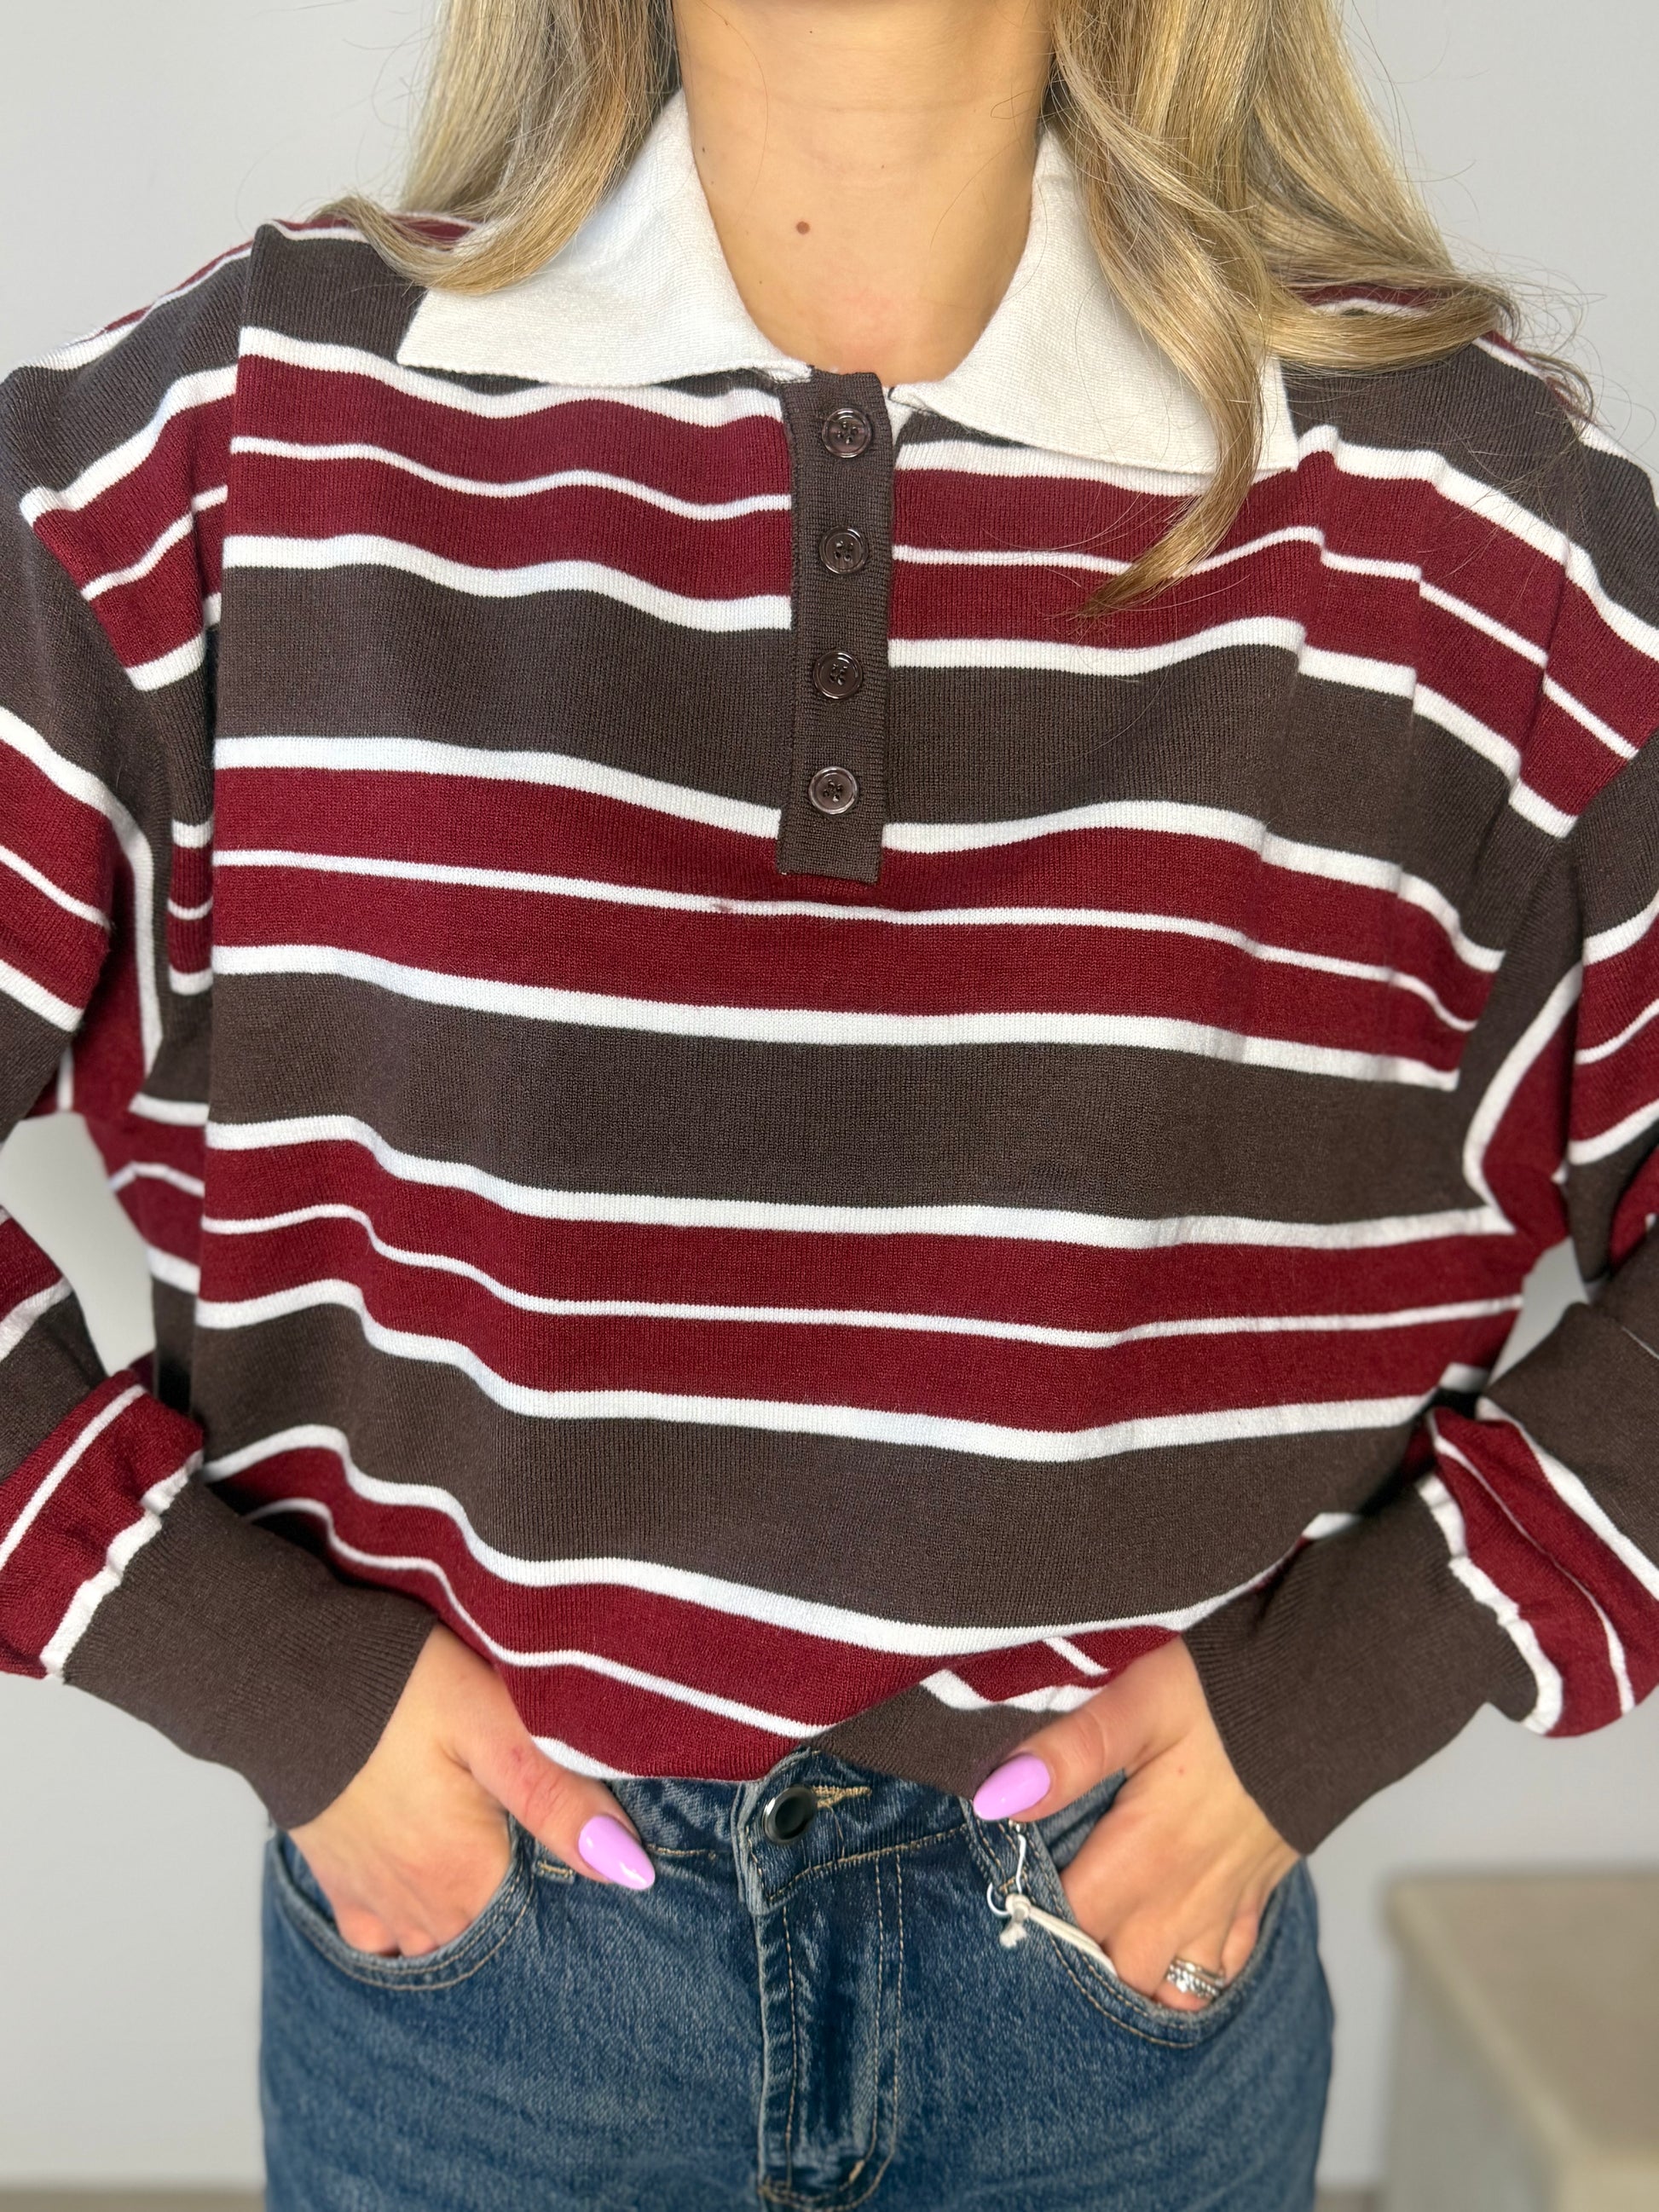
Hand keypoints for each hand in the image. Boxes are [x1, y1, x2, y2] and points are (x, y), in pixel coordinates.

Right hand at [288, 1624, 653, 1956]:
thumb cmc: (395, 1687)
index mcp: (466, 1874)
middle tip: (539, 1842)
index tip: (595, 1857)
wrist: (283, 1676)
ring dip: (471, 1916)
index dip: (575, 1891)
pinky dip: (410, 1927)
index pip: (544, 1923)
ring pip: (442, 1940)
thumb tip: (629, 1867)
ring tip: (494, 1860)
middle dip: (527, 1907)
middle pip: (495, 1934)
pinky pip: (383, 1939)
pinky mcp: (339, 1884)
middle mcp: (421, 1907)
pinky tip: (430, 1888)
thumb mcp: (491, 1721)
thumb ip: (558, 1796)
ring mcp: (376, 1903)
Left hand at [972, 1638, 1297, 2009]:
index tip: (1000, 1895)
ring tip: (1101, 1947)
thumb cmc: (1225, 1695)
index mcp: (1146, 1855)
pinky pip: (1223, 1967)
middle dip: (1080, 1962)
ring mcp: (1226, 1902)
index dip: (1029, 1918)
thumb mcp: (1138, 1702)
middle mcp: (1185, 1896)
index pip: (1070, 1924)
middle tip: (1043, 1922)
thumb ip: (1069, 1752)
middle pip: (1119, 1971)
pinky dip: (1193, 1975)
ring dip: (1136, 1979)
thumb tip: (998, 1795)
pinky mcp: (1258, 1893)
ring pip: (1174, 1985)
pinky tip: (1169, 1954)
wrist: (1328, 1698)